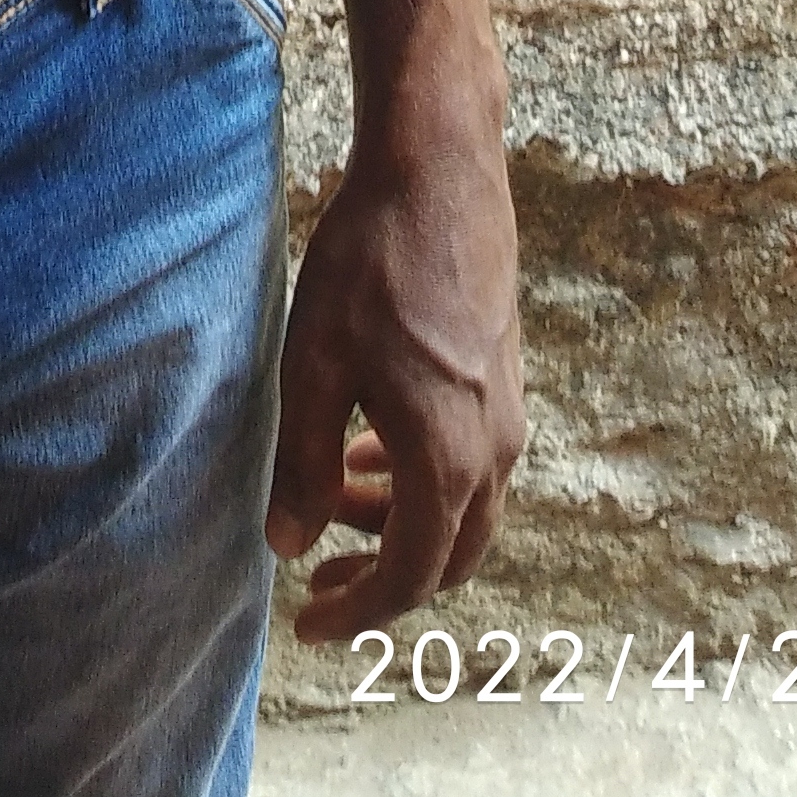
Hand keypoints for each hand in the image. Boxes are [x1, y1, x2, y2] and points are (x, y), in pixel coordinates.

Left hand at [264, 71, 521, 642]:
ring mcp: (508, 413)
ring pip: (464, 510)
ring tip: (337, 501)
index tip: (307, 625)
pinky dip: (425, 479)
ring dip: (403, 523)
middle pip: (447, 556)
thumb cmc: (370, 263)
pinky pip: (473, 462)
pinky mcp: (505, 377)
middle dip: (384, 579)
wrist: (440, 172)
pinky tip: (373, 442)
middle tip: (319, 579)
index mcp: (447, 458)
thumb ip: (304, 463)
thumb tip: (288, 546)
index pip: (410, 576)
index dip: (358, 612)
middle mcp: (494, 450)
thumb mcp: (314, 363)